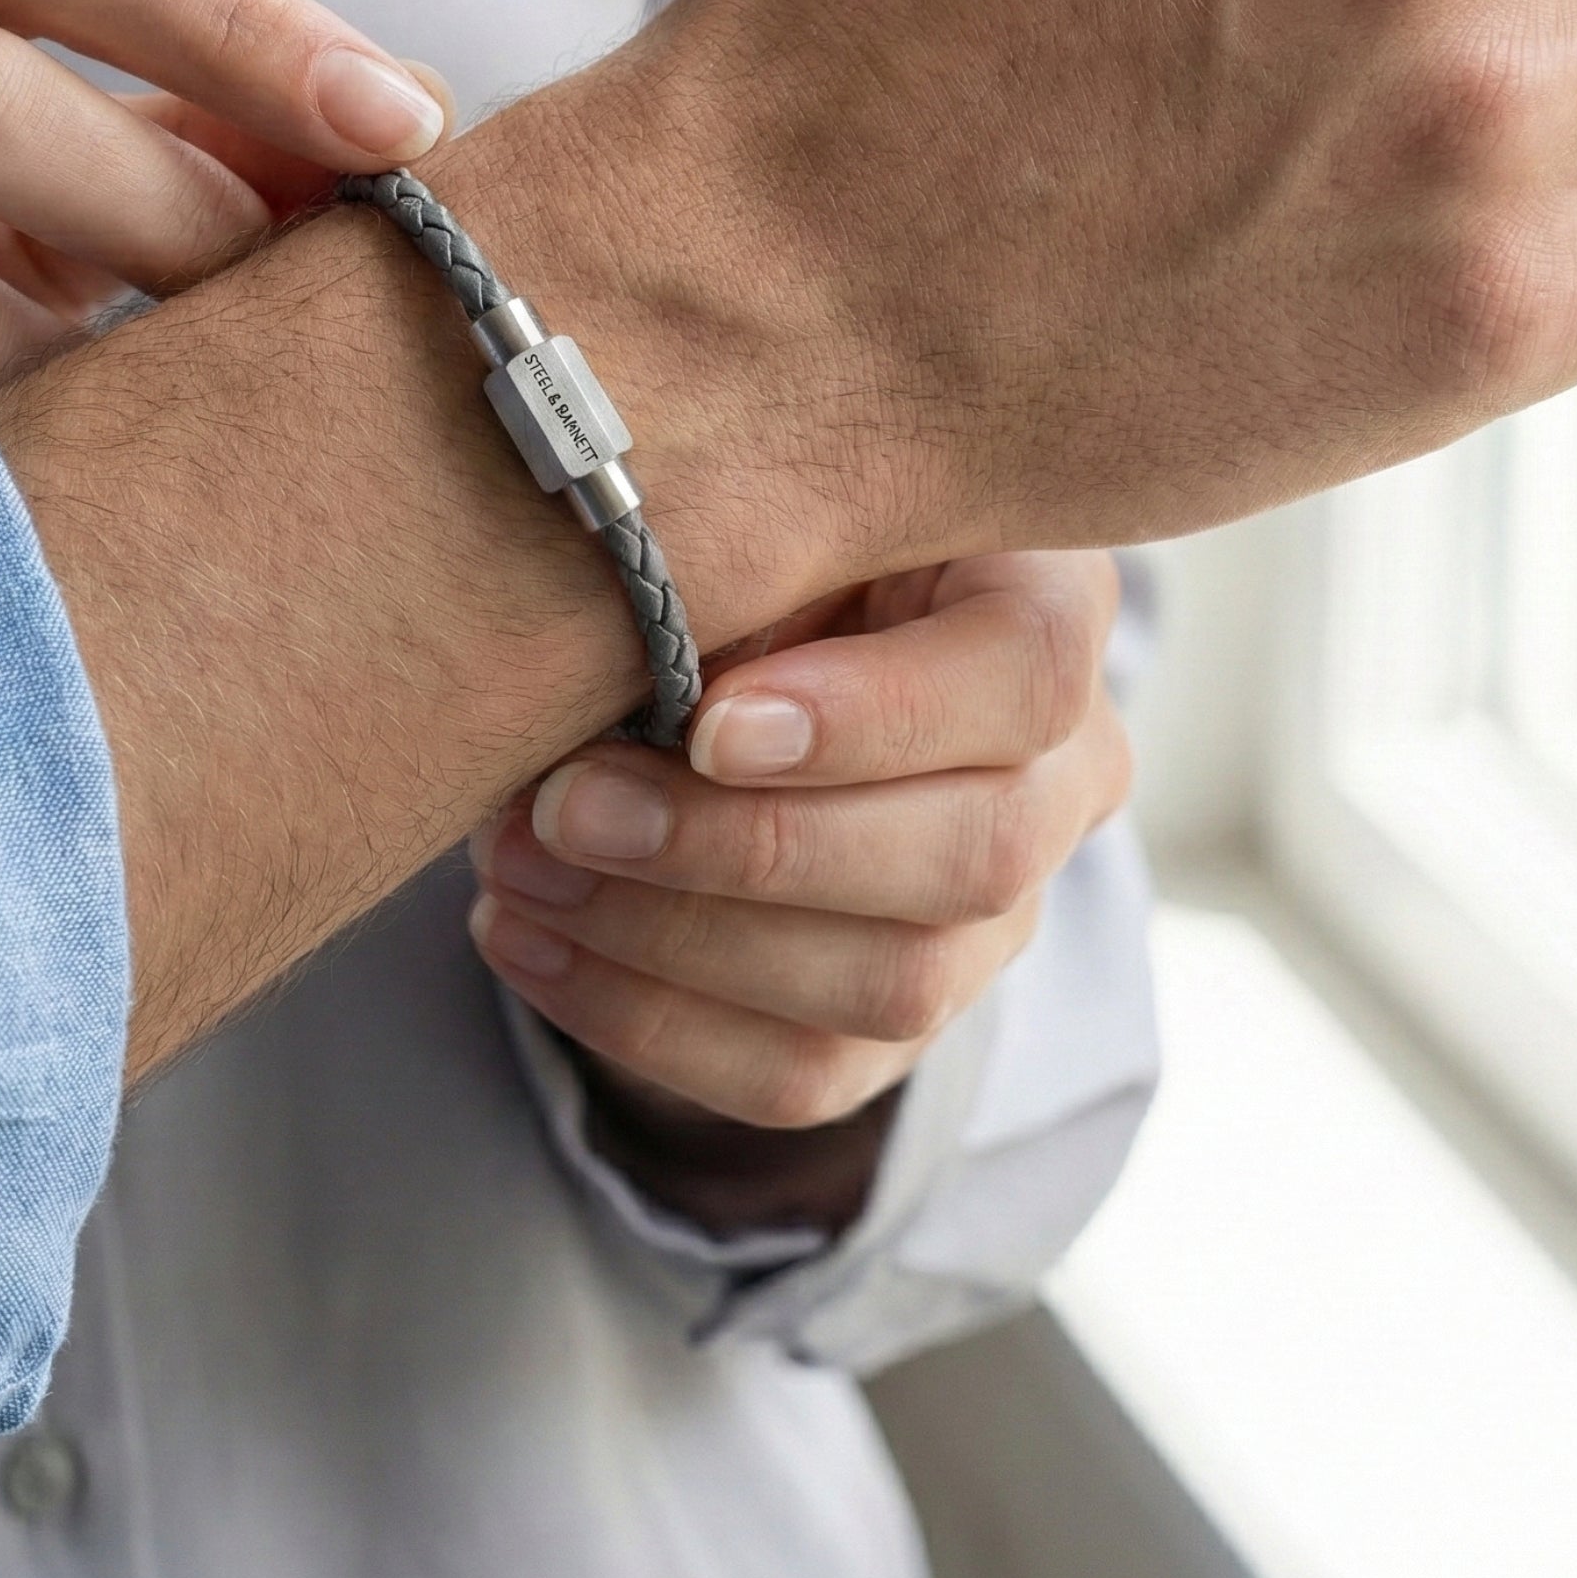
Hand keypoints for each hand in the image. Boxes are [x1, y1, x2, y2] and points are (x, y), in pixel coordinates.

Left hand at [467, 555, 1125, 1185]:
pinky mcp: (906, 1023)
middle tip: (565, 806)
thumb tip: (620, 630)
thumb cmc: (755, 545)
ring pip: (890, 985)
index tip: (706, 727)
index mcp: (1049, 609)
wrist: (742, 653)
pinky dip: (643, 1019)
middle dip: (741, 847)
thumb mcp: (760, 505)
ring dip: (670, 940)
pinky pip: (800, 1072)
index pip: (1024, 680)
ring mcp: (998, 919)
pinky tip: (525, 941)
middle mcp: (1059, 777)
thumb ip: (734, 555)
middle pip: (970, 855)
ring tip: (517, 868)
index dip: (871, 718)